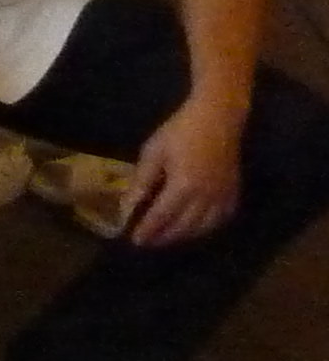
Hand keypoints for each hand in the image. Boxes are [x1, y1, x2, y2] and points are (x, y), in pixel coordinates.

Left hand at [123, 96, 244, 247]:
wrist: (217, 118)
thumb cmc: (180, 131)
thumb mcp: (153, 153)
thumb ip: (142, 182)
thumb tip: (127, 206)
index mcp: (184, 186)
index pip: (162, 217)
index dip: (148, 230)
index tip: (135, 240)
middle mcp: (206, 197)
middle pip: (183, 226)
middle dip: (164, 237)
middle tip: (148, 242)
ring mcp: (223, 196)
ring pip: (203, 227)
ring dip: (183, 236)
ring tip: (166, 238)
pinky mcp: (233, 193)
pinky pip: (221, 220)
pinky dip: (206, 228)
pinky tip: (194, 229)